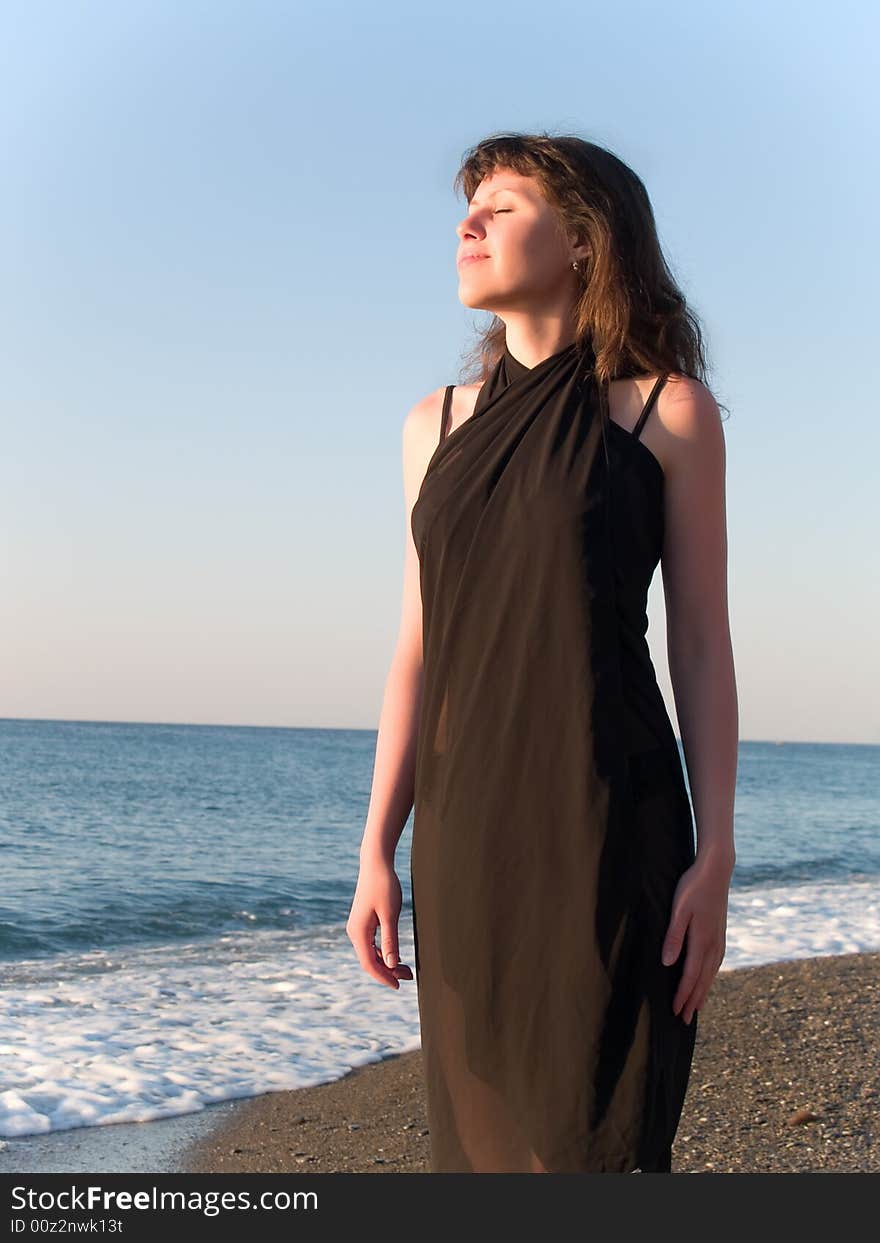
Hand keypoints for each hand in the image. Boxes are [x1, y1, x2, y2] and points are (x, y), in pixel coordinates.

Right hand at [346, 855, 413, 990]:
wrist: (376, 863)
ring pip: (371, 953)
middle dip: (388, 971)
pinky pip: (372, 944)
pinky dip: (384, 952)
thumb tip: (391, 965)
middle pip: (369, 960)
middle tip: (410, 976)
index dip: (383, 977)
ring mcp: (358, 927)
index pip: (369, 963)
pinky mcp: (363, 922)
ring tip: (407, 968)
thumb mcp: (390, 914)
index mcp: (359, 932)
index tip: (399, 986)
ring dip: (387, 963)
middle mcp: (355, 932)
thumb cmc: (384, 886)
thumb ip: (390, 940)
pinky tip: (397, 954)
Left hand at [660, 850, 733, 1024]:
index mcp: (701, 940)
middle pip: (702, 979)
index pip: (690, 975)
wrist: (716, 869)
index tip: (675, 1012)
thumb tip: (668, 963)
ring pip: (710, 972)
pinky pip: (715, 962)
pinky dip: (710, 976)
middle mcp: (713, 943)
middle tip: (683, 1020)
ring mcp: (719, 938)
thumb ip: (674, 936)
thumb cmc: (692, 887)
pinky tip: (707, 978)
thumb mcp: (678, 909)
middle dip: (693, 1000)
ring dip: (702, 991)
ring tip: (695, 1007)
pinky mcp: (720, 932)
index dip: (683, 995)